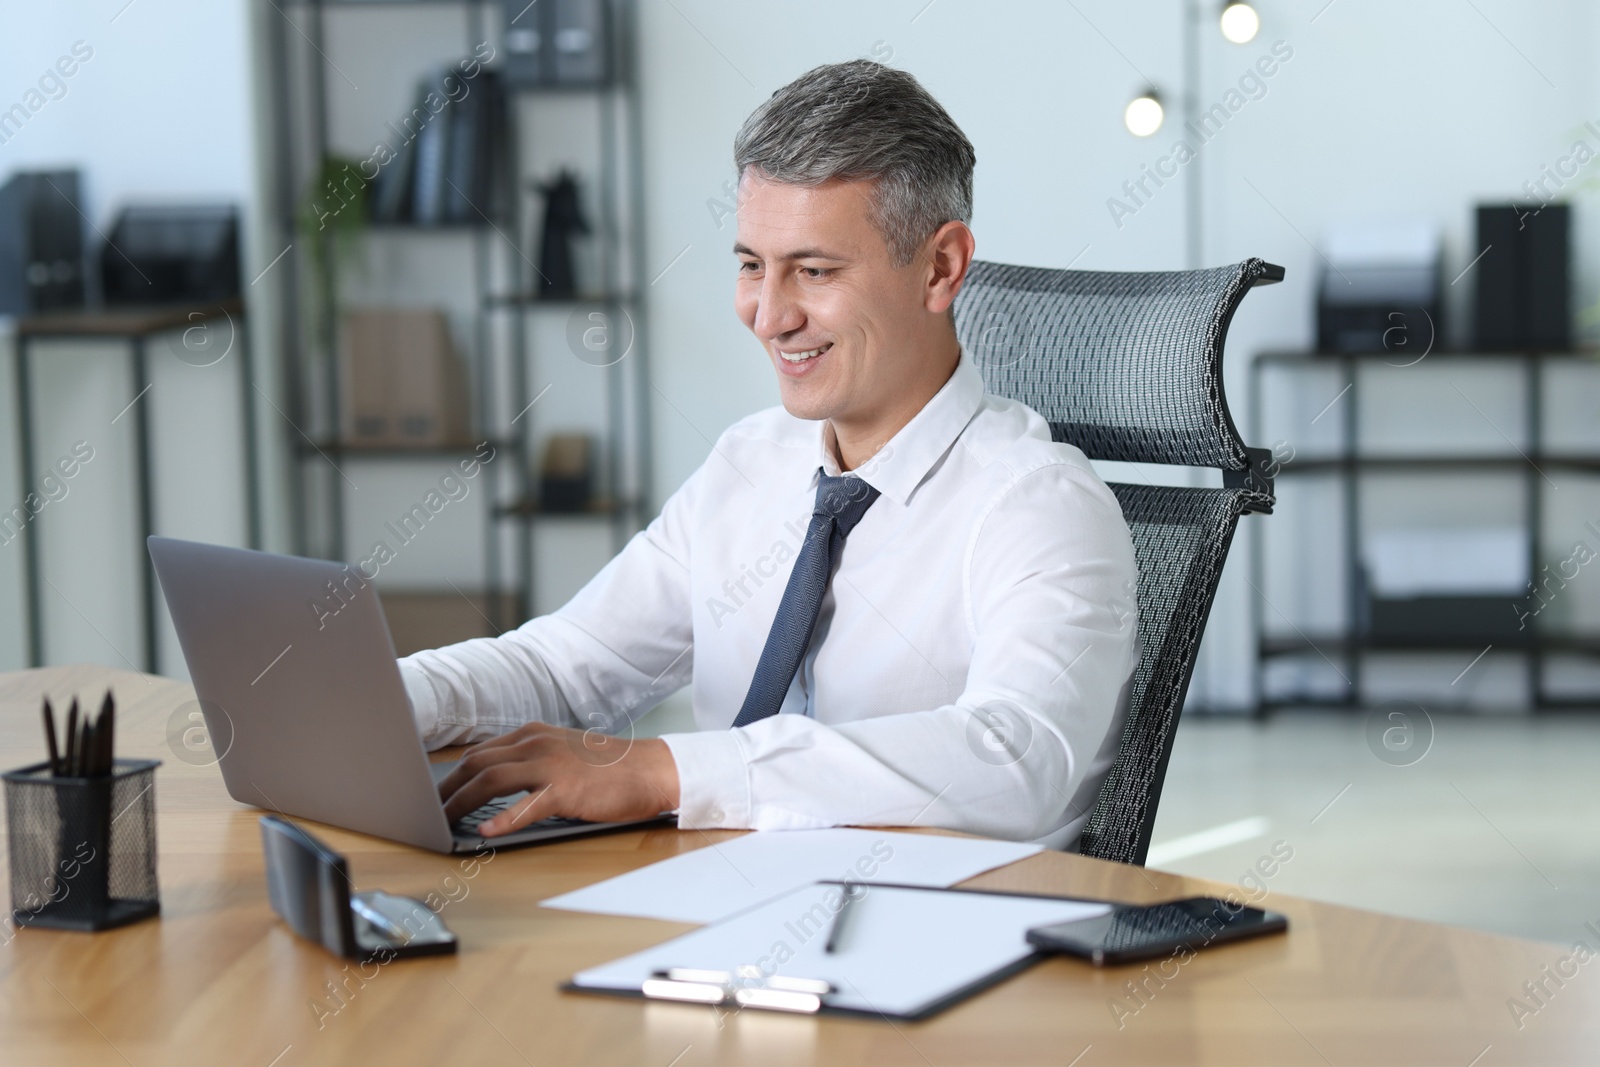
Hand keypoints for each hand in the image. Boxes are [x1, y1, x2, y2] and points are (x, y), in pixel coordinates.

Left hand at [436, 723, 679, 836]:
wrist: (653, 769)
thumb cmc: (610, 769)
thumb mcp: (563, 754)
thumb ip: (530, 762)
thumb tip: (493, 784)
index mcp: (534, 734)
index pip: (480, 753)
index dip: (452, 775)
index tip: (435, 795)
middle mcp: (537, 743)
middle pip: (476, 763)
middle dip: (446, 789)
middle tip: (427, 812)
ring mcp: (551, 765)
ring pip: (490, 779)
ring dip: (460, 802)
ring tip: (442, 822)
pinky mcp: (566, 790)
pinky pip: (525, 805)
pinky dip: (501, 819)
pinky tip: (484, 832)